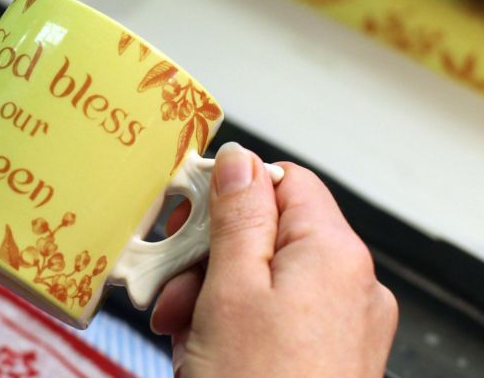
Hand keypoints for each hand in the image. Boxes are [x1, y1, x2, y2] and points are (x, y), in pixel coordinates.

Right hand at [150, 143, 397, 376]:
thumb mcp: (230, 290)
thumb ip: (237, 217)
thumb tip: (239, 160)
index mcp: (334, 254)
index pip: (283, 182)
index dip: (228, 192)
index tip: (184, 213)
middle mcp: (350, 286)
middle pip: (269, 237)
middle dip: (209, 258)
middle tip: (169, 288)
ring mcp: (343, 327)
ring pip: (264, 281)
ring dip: (212, 297)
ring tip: (181, 332)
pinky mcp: (328, 358)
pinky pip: (275, 320)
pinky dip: (233, 327)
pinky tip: (201, 352)